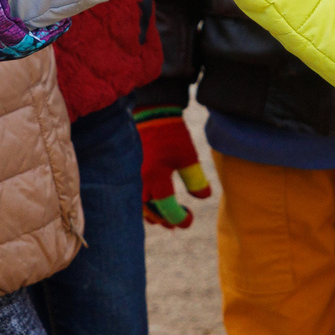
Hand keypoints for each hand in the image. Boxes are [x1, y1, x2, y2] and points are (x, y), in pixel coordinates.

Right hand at [135, 108, 209, 226]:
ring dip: (155, 214)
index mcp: (156, 178)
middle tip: (180, 218)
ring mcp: (133, 178)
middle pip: (152, 213)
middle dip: (167, 220)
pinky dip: (146, 205)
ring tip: (167, 215)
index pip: (168, 209)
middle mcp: (141, 182)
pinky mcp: (131, 173)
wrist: (152, 114)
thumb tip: (202, 197)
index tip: (190, 219)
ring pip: (141, 207)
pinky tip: (156, 202)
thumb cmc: (172, 134)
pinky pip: (135, 196)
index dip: (180, 219)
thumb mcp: (188, 157)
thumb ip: (195, 179)